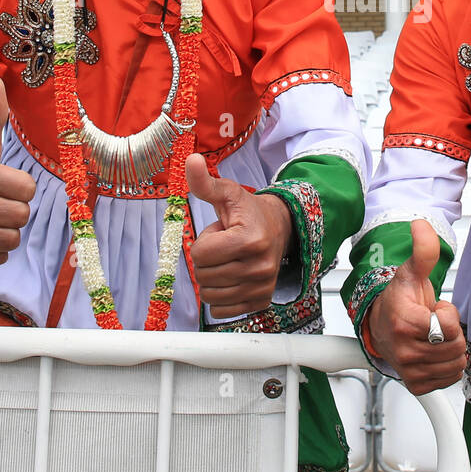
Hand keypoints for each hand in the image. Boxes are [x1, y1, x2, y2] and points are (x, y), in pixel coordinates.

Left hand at [187, 154, 292, 318]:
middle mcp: (260, 267)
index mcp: (250, 240)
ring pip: (210, 296)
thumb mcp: (227, 194)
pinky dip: (220, 297)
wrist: (280, 229)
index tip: (219, 234)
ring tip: (229, 261)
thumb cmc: (248, 213)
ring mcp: (262, 287)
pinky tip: (232, 278)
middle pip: (204, 276)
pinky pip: (221, 311)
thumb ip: (205, 182)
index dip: (203, 243)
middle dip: (207, 261)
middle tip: (224, 248)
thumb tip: (190, 160)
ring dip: (212, 279)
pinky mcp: (261, 301)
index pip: (200, 255)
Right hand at [366, 219, 465, 394]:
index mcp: (404, 322)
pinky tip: (434, 351)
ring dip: (450, 348)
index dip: (447, 314)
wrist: (382, 325)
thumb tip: (421, 225)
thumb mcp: (412, 273)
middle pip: (455, 346)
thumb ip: (423, 251)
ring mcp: (410, 370)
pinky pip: (450, 378)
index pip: (449, 327)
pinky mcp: (416, 384)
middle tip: (433, 323)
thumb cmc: (399, 300)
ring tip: (433, 337)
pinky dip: (447, 366)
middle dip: (450, 332)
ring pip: (456, 363)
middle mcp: (404, 350)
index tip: (434, 308)